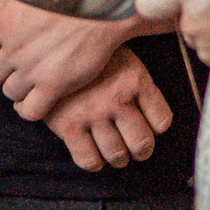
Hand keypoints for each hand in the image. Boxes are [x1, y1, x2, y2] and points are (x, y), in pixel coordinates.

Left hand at [0, 0, 135, 121]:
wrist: (104, 5)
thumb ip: (13, 11)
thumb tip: (5, 16)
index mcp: (3, 23)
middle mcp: (13, 48)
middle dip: (2, 75)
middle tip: (19, 70)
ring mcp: (32, 68)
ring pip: (9, 93)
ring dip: (20, 90)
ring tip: (34, 82)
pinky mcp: (55, 84)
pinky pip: (29, 111)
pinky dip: (30, 109)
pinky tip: (40, 101)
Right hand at [40, 48, 172, 170]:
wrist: (47, 47)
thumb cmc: (89, 56)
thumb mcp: (121, 57)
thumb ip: (138, 84)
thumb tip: (155, 119)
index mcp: (135, 79)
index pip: (162, 122)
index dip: (156, 128)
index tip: (148, 126)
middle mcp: (116, 97)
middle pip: (142, 143)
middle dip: (140, 150)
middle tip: (134, 148)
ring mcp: (92, 113)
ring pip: (117, 155)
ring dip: (118, 157)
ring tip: (113, 150)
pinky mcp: (68, 125)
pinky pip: (89, 160)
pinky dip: (94, 162)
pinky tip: (92, 151)